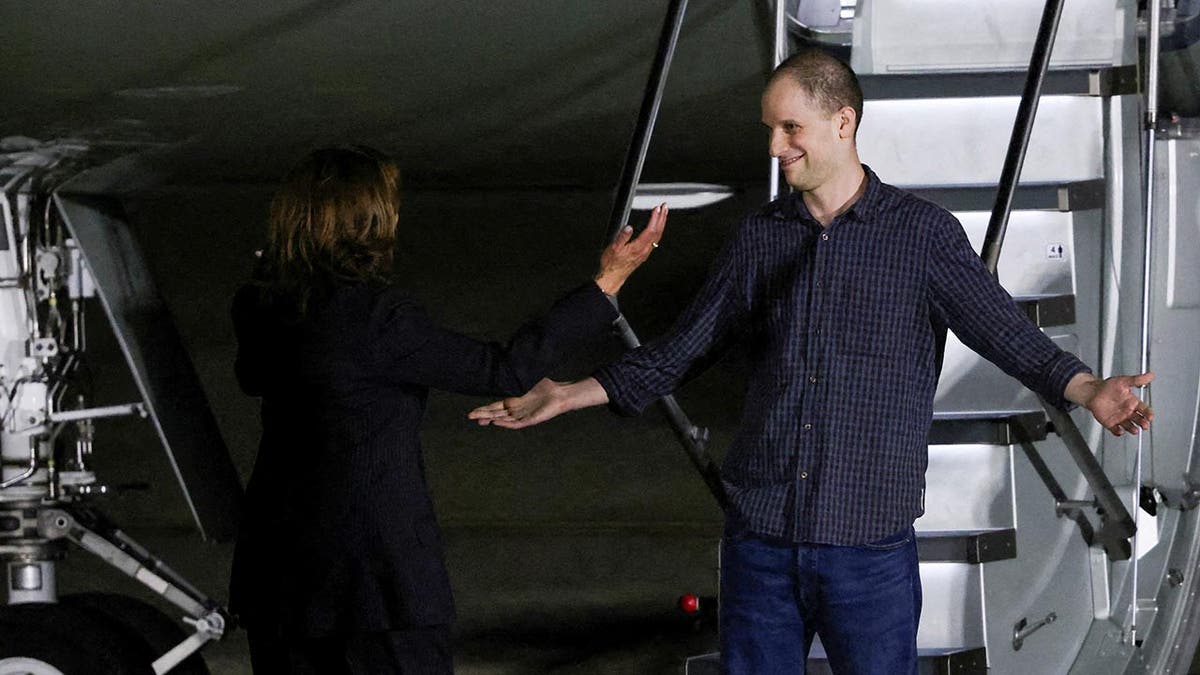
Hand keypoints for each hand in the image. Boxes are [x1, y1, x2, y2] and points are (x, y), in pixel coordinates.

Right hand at [468, 377, 608, 428]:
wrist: (560, 393)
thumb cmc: (545, 386)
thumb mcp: (526, 379)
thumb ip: (516, 375)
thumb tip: (506, 362)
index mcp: (514, 402)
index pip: (495, 407)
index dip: (484, 410)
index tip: (473, 412)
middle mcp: (516, 410)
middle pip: (496, 414)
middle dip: (483, 415)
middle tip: (470, 417)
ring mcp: (523, 416)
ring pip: (503, 420)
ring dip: (491, 420)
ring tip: (480, 421)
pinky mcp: (530, 420)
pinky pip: (516, 424)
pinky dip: (506, 423)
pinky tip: (496, 422)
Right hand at [594, 204, 667, 294]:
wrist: (612, 277)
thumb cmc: (612, 264)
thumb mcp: (613, 248)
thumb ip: (622, 237)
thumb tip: (629, 227)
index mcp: (638, 247)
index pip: (651, 230)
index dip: (655, 218)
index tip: (657, 209)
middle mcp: (644, 250)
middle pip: (658, 232)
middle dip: (662, 218)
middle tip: (665, 207)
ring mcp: (645, 253)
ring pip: (658, 236)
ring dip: (661, 224)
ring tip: (663, 214)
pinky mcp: (644, 254)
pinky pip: (655, 241)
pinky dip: (658, 231)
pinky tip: (657, 228)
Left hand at [1067, 371, 1154, 435]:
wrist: (1093, 392)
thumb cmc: (1108, 386)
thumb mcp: (1124, 381)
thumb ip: (1137, 380)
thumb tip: (1150, 375)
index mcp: (1133, 402)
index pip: (1144, 409)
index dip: (1148, 413)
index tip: (1150, 416)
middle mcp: (1128, 411)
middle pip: (1139, 419)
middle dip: (1142, 423)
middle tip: (1144, 425)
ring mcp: (1120, 417)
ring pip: (1129, 426)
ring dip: (1132, 429)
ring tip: (1134, 430)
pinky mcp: (1110, 422)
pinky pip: (1115, 429)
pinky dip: (1118, 431)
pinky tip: (1119, 431)